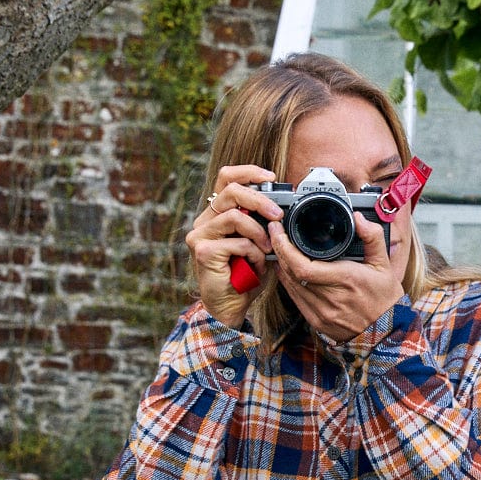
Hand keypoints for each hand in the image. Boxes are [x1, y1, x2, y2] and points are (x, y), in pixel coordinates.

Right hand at [186, 166, 282, 327]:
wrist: (231, 307)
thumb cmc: (245, 277)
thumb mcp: (259, 244)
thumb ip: (263, 225)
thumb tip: (280, 208)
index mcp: (217, 214)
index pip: (226, 178)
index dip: (248, 172)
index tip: (271, 177)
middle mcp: (205, 221)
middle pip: (231, 190)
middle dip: (260, 199)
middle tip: (278, 215)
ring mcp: (200, 235)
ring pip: (235, 216)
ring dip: (259, 233)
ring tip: (266, 249)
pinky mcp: (203, 251)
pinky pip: (237, 242)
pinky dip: (253, 253)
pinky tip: (254, 266)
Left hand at [269, 212, 405, 342]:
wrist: (386, 333)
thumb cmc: (385, 299)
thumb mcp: (384, 265)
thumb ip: (373, 237)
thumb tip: (359, 218)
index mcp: (346, 280)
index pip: (302, 266)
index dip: (284, 247)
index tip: (279, 230)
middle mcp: (330, 298)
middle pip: (291, 273)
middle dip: (279, 250)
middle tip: (276, 233)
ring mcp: (321, 312)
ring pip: (289, 286)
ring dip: (281, 266)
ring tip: (279, 248)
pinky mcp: (316, 322)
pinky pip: (295, 298)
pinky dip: (288, 282)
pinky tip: (287, 271)